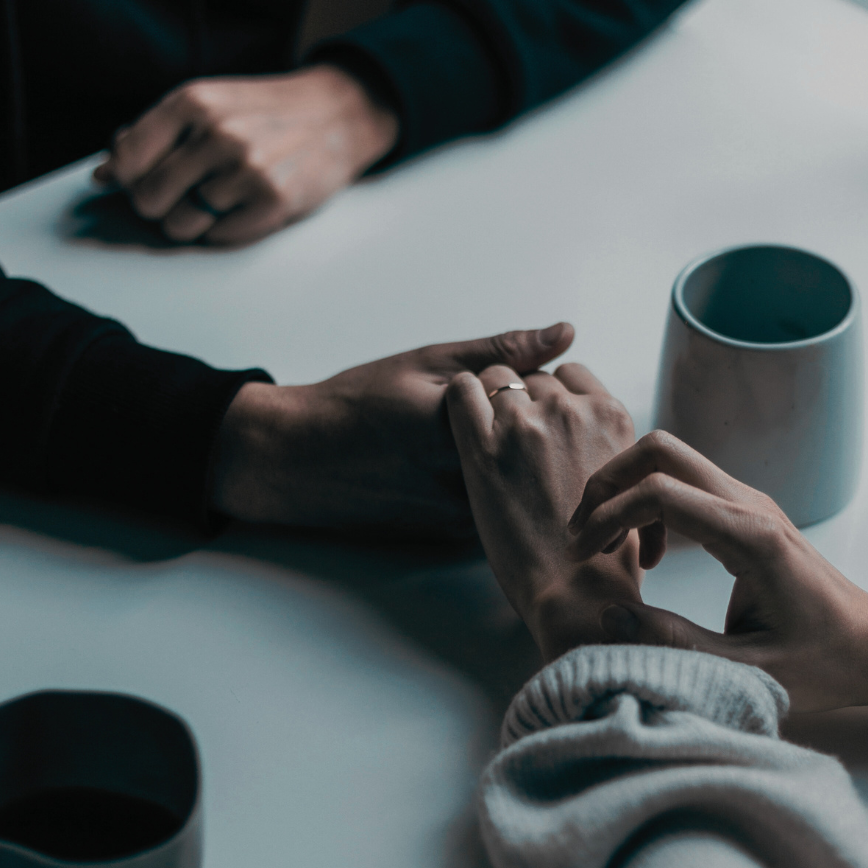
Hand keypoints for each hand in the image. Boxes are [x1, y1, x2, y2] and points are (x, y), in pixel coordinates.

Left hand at [94, 64, 398, 246]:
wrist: (336, 114)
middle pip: (148, 199)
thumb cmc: (264, 112)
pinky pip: (218, 237)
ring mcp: (245, 170)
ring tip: (218, 199)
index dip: (127, 179)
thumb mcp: (207, 104)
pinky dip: (225, 229)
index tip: (142, 179)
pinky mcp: (272, 202)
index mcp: (192, 102)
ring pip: (180, 225)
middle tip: (185, 192)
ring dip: (192, 221)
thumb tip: (102, 174)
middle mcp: (216, 133)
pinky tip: (244, 205)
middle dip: (160, 204)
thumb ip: (153, 135)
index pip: (126, 160)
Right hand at [211, 322, 574, 535]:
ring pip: (524, 482)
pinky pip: (502, 505)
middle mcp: (468, 479)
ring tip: (474, 440)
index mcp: (465, 428)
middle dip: (536, 426)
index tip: (508, 380)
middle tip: (498, 408)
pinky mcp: (456, 534)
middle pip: (540, 448)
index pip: (544, 404)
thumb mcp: (428, 362)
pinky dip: (502, 485)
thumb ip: (501, 351)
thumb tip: (565, 332)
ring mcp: (463, 513)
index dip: (535, 387)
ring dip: (522, 460)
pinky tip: (466, 468)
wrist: (301, 461)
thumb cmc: (360, 404)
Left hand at [446, 362, 641, 660]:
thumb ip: (609, 447)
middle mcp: (571, 411)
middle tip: (513, 443)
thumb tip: (591, 440)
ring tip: (487, 439)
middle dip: (521, 401)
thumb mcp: (627, 484)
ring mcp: (526, 424)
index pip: (571, 374)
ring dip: (489, 400)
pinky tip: (461, 424)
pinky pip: (462, 390)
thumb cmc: (605, 554)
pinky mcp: (483, 447)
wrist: (576, 592)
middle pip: (533, 377)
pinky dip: (460, 398)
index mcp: (611, 416)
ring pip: (497, 377)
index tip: (543, 422)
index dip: (552, 395)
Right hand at [566, 432, 867, 712]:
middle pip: (661, 449)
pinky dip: (651, 504)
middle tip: (584, 537)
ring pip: (671, 459)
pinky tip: (650, 556)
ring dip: (627, 491)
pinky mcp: (748, 513)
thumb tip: (609, 618)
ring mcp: (751, 503)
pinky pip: (686, 484)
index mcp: (751, 538)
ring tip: (609, 549)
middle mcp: (751, 506)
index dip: (608, 515)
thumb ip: (674, 643)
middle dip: (608, 482)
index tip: (583, 556)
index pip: (660, 492)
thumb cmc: (823, 663)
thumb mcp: (746, 670)